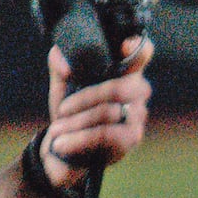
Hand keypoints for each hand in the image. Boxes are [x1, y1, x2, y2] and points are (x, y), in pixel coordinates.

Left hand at [38, 37, 151, 194]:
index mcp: (123, 74)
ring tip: (56, 131)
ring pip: (107, 112)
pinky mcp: (131, 139)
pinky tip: (61, 143)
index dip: (138, 47)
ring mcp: (137, 116)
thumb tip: (61, 57)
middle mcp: (137, 93)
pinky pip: (105, 134)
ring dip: (75, 123)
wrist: (63, 152)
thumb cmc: (68, 116)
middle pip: (120, 87)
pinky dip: (78, 138)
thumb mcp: (61, 89)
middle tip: (61, 110)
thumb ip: (60, 67)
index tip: (124, 45)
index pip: (141, 54)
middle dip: (85, 98)